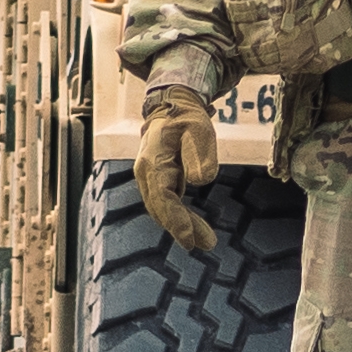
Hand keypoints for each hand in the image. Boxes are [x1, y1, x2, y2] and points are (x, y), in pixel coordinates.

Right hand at [136, 86, 219, 251]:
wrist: (171, 108)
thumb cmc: (187, 118)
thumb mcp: (200, 130)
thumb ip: (200, 154)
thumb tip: (200, 181)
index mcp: (154, 159)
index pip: (162, 195)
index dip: (175, 218)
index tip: (189, 237)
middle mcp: (145, 172)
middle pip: (160, 207)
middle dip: (181, 228)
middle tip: (206, 244)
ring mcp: (148, 178)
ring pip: (161, 209)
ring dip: (180, 226)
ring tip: (205, 241)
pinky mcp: (156, 182)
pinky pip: (165, 204)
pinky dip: (178, 218)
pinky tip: (193, 229)